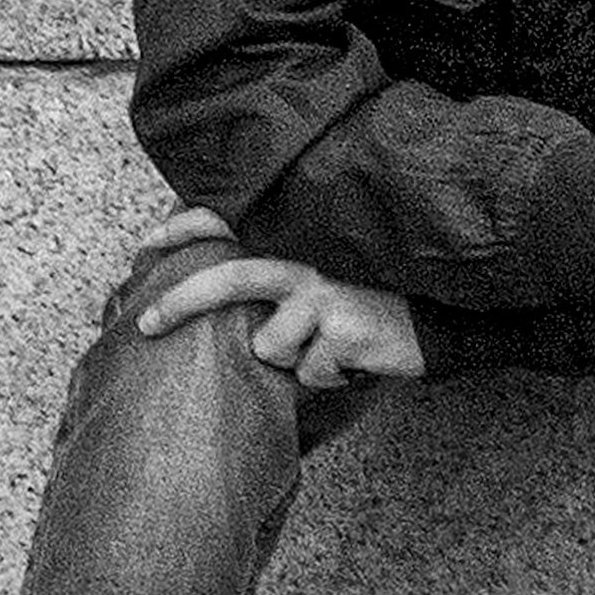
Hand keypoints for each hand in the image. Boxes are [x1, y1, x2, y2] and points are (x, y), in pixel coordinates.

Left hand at [133, 230, 427, 391]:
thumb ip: (281, 265)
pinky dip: (327, 376)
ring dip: (293, 358)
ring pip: (268, 347)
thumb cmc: (378, 290)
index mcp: (296, 234)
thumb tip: (222, 287)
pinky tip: (354, 356)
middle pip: (226, 281)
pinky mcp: (341, 330)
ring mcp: (323, 292)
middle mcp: (305, 256)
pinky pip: (309, 372)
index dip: (183, 227)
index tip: (147, 244)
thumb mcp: (330, 262)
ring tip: (330, 343)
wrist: (448, 311)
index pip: (228, 219)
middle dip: (178, 304)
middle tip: (146, 326)